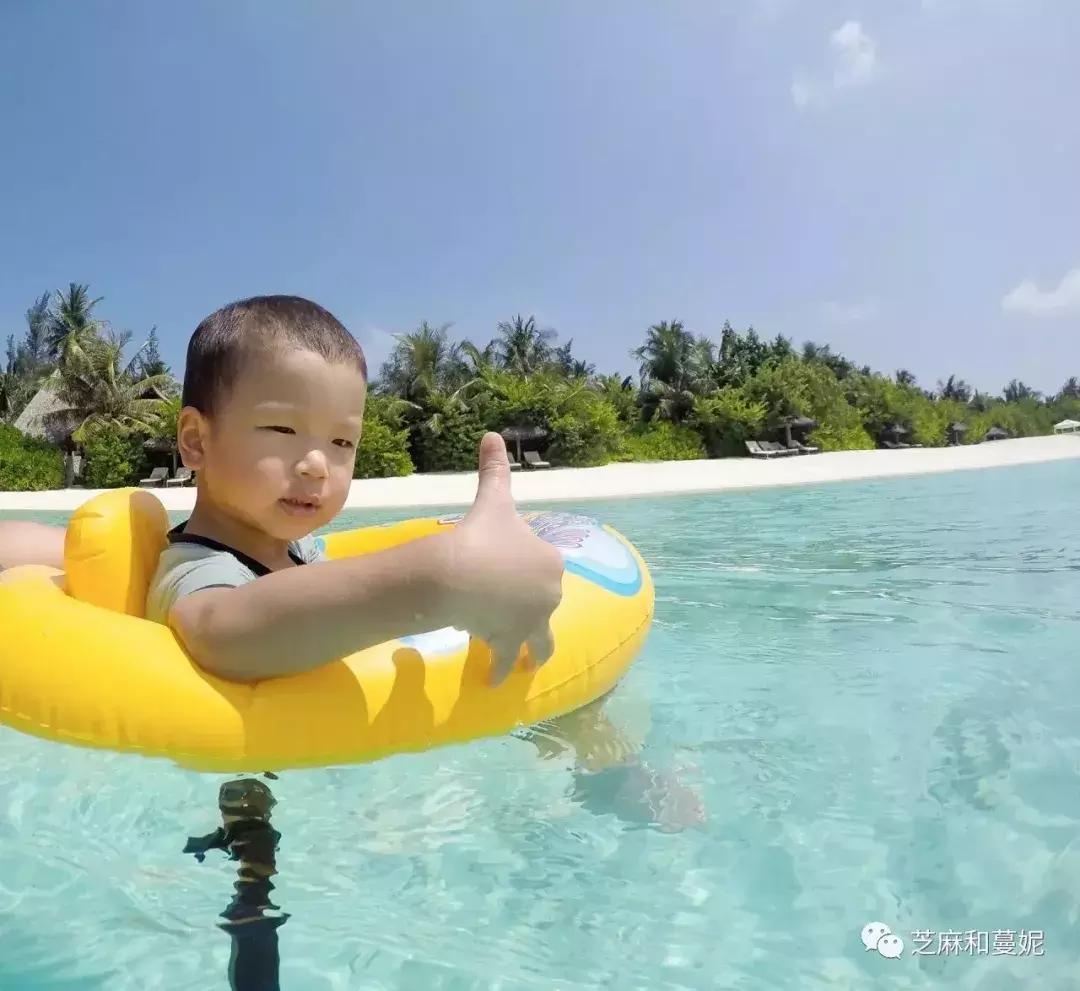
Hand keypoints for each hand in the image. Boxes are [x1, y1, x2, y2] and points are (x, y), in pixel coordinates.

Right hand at [442, 432, 564, 683]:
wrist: (460, 575)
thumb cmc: (479, 534)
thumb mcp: (492, 499)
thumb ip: (494, 469)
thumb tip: (491, 434)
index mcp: (550, 560)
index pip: (544, 566)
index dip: (525, 567)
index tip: (508, 568)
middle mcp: (549, 594)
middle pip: (542, 601)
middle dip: (528, 605)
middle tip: (504, 606)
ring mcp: (532, 622)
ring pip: (540, 639)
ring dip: (535, 649)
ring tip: (530, 661)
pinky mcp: (511, 642)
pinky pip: (509, 659)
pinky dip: (502, 670)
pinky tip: (494, 681)